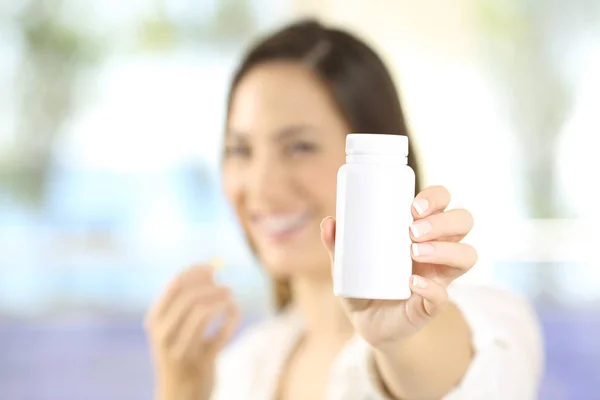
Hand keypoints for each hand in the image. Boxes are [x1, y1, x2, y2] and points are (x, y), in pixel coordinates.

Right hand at [145, 265, 238, 398]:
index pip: (176, 285)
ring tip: (231, 297)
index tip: (212, 267)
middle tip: (226, 287)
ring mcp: (180, 350)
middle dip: (212, 287)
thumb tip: (210, 268)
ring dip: (222, 300)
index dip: (196, 271)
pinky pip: (221, 333)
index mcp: (154, 320)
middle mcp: (163, 335)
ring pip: (203, 312)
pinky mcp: (200, 363)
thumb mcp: (174, 325)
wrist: (180, 394)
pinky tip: (235, 313)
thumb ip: (187, 299)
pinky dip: (232, 318)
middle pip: (190, 297)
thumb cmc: (180, 352)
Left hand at [320, 185, 476, 347]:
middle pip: (463, 222)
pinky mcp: (432, 304)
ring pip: (467, 255)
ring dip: (443, 249)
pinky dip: (430, 287)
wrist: (368, 323)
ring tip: (413, 251)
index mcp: (422, 230)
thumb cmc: (364, 283)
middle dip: (443, 221)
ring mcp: (439, 276)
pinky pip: (444, 294)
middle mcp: (438, 249)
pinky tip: (412, 282)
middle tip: (412, 230)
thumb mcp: (346, 262)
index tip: (412, 206)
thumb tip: (329, 222)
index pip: (443, 202)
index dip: (436, 197)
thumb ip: (337, 244)